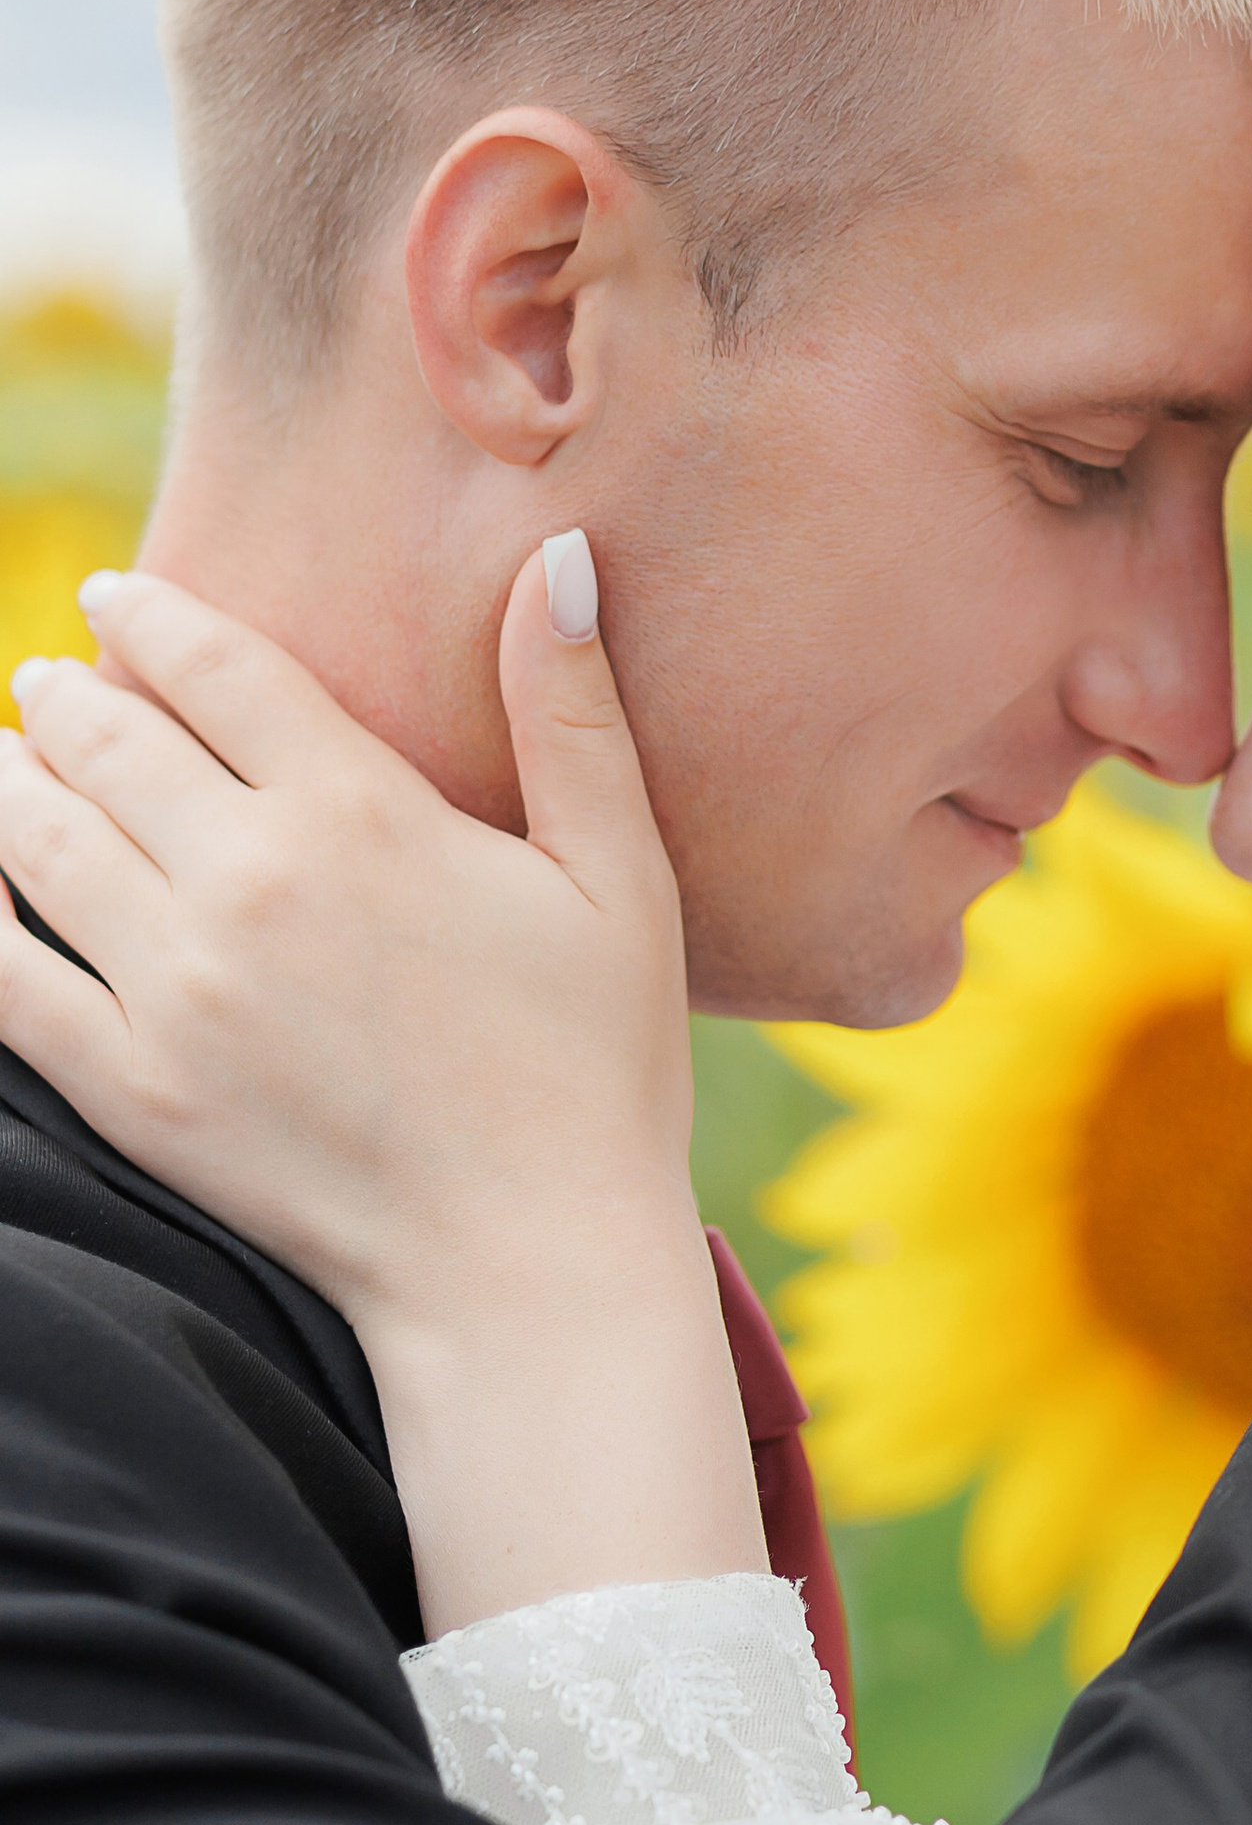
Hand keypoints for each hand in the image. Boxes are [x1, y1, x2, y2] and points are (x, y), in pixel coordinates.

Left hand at [0, 548, 763, 1632]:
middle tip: (53, 686)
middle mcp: (246, 886)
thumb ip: (572, 714)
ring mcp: (172, 992)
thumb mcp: (617, 878)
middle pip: (103, 739)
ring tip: (14, 767)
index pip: (212, 667)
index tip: (115, 597)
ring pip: (33, 839)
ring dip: (11, 784)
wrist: (528, 1265)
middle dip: (65, 697)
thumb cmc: (595, 1068)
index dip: (151, 617)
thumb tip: (557, 558)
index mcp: (361, 816)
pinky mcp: (128, 1088)